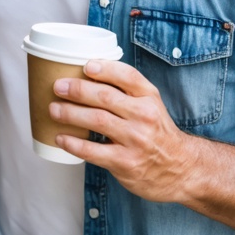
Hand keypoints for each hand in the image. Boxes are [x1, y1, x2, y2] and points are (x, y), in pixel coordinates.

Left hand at [50, 59, 198, 202]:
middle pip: (106, 97)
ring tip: (53, 109)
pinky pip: (93, 151)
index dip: (105, 69)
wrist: (181, 169)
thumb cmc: (157, 132)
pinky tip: (61, 138)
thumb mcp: (151, 105)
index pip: (128, 76)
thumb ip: (127, 90)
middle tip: (58, 87)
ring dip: (70, 114)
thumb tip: (87, 74)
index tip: (86, 66)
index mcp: (149, 97)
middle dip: (77, 90)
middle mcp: (144, 116)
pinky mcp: (125, 163)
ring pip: (97, 121)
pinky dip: (73, 144)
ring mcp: (135, 140)